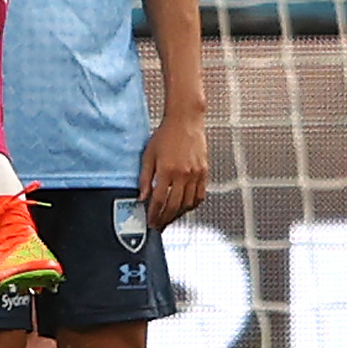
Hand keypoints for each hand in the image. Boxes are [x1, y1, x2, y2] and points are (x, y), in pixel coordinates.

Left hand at [139, 110, 209, 226]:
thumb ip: (145, 178)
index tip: (150, 222)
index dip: (154, 214)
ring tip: (170, 219)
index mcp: (167, 170)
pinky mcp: (204, 172)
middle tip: (159, 226)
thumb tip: (142, 197)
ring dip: (178, 215)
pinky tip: (185, 208)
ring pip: (188, 204)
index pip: (159, 200)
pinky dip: (192, 205)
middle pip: (174, 206)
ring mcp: (196, 174)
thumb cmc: (165, 135)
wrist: (186, 121)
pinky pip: (200, 195)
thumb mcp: (148, 155)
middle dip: (165, 219)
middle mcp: (183, 174)